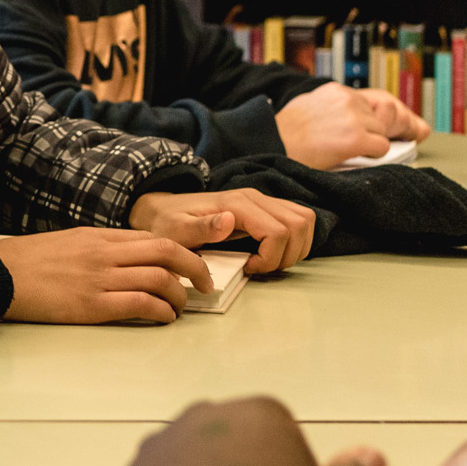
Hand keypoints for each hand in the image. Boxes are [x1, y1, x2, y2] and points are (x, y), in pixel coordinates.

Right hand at [0, 227, 213, 323]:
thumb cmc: (29, 262)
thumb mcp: (69, 243)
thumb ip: (100, 249)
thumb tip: (132, 261)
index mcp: (98, 236)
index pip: (153, 238)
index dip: (181, 254)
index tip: (191, 268)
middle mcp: (104, 253)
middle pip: (166, 252)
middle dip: (194, 269)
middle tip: (205, 286)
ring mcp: (99, 278)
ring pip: (158, 279)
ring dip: (178, 296)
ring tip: (179, 308)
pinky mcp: (91, 304)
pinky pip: (139, 305)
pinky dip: (160, 312)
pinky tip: (164, 318)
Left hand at [131, 188, 313, 273]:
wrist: (162, 209)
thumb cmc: (168, 223)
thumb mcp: (176, 230)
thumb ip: (201, 227)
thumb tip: (229, 220)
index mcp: (237, 204)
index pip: (278, 231)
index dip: (271, 258)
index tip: (248, 269)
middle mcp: (255, 197)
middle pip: (299, 225)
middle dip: (287, 255)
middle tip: (261, 268)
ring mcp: (262, 200)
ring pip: (304, 220)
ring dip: (295, 248)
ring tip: (267, 262)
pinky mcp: (265, 207)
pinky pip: (298, 219)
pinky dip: (295, 241)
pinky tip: (271, 253)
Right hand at [276, 84, 431, 168]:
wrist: (273, 143)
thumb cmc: (285, 132)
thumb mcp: (310, 105)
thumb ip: (333, 106)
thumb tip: (352, 116)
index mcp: (336, 91)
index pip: (375, 99)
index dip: (387, 114)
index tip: (403, 124)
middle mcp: (348, 99)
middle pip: (381, 117)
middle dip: (378, 130)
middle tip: (370, 140)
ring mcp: (354, 118)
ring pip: (382, 132)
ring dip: (371, 142)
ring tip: (347, 148)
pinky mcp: (356, 138)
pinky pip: (382, 147)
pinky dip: (373, 154)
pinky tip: (353, 154)